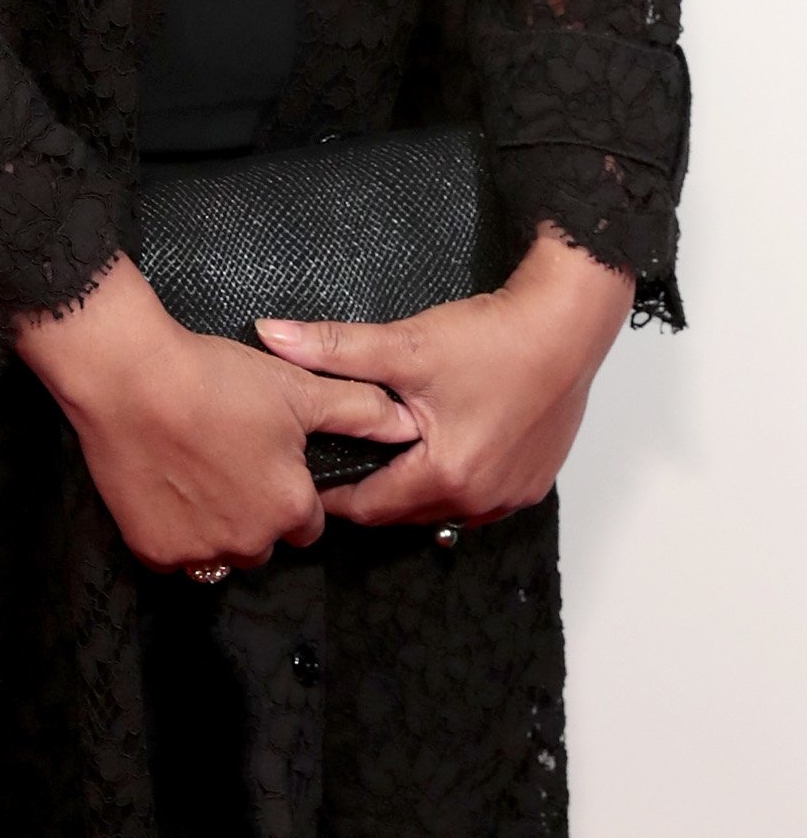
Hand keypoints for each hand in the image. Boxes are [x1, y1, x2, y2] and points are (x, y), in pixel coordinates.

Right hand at [15, 258, 414, 572]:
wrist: (127, 376)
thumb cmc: (216, 380)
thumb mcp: (297, 388)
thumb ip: (358, 411)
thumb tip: (407, 424)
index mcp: (291, 509)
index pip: (308, 522)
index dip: (290, 489)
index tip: (266, 457)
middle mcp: (250, 544)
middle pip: (263, 541)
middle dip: (253, 511)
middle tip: (227, 458)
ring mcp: (198, 552)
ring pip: (219, 551)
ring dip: (215, 524)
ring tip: (194, 469)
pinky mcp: (152, 550)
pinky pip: (173, 552)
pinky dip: (171, 527)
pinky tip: (163, 484)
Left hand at [256, 224, 633, 529]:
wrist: (567, 325)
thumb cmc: (493, 339)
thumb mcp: (404, 345)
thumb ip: (333, 348)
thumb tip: (270, 336)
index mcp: (446, 477)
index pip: (369, 508)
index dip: (332, 492)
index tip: (305, 471)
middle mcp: (482, 500)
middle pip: (404, 512)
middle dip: (369, 491)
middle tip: (337, 458)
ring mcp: (513, 494)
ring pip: (441, 507)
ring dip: (410, 488)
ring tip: (381, 451)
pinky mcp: (533, 481)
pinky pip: (477, 496)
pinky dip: (450, 480)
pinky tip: (435, 447)